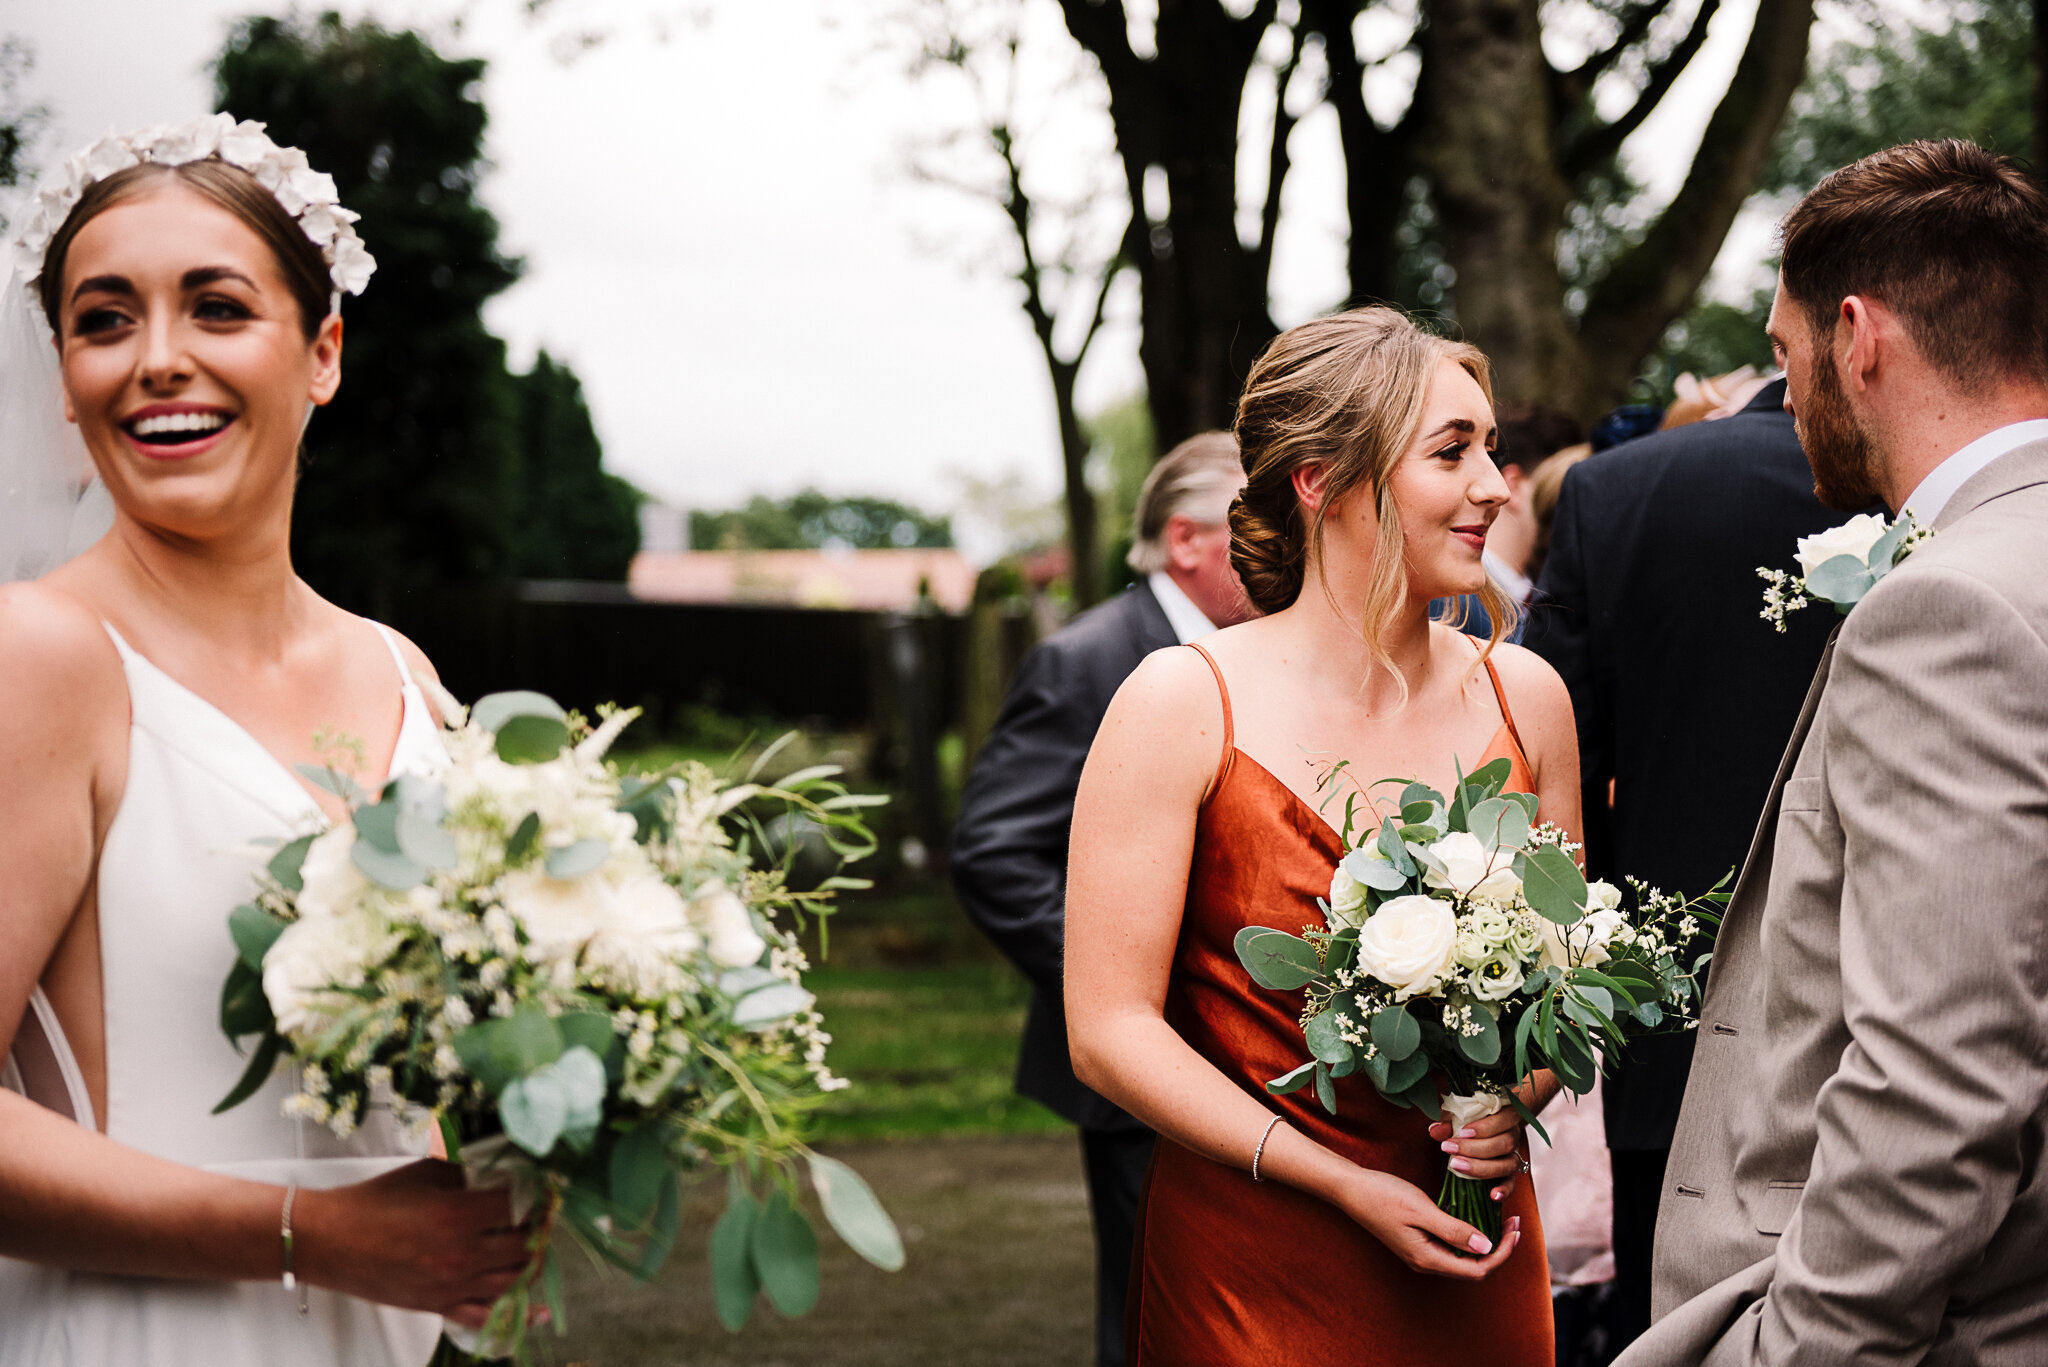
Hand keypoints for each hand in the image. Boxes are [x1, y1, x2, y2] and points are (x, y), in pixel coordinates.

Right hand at [295, 1159, 539, 1324]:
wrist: (330, 1240)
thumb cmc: (373, 1203)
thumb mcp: (426, 1171)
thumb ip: (468, 1167)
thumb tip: (503, 1162)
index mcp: (457, 1214)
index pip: (519, 1205)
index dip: (538, 1193)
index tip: (545, 1186)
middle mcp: (460, 1254)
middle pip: (525, 1245)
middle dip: (540, 1228)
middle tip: (543, 1215)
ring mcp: (451, 1285)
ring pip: (514, 1281)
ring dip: (533, 1262)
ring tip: (536, 1246)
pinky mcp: (439, 1305)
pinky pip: (487, 1317)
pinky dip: (517, 1315)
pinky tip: (539, 1310)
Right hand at [1330, 1166, 1523, 1279]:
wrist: (1351, 1189)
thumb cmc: (1383, 1196)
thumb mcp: (1421, 1210)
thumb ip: (1453, 1230)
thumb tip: (1486, 1247)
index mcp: (1428, 1258)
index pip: (1478, 1269)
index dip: (1502, 1253)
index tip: (1514, 1228)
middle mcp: (1426, 1262)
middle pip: (1474, 1268)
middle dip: (1499, 1248)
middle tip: (1513, 1221)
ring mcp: (1421, 1253)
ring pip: (1464, 1258)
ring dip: (1486, 1242)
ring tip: (1500, 1218)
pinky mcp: (1418, 1242)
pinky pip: (1452, 1247)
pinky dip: (1469, 1235)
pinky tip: (1475, 1217)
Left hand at [1429, 1102, 1527, 1202]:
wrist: (1486, 1126)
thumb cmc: (1471, 1118)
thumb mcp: (1459, 1114)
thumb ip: (1449, 1121)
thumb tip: (1434, 1131)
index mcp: (1506, 1115)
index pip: (1503, 1120)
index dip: (1484, 1128)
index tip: (1461, 1132)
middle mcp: (1513, 1136)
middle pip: (1504, 1144)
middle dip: (1475, 1149)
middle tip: (1449, 1149)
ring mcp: (1513, 1155)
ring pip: (1508, 1164)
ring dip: (1482, 1168)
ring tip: (1457, 1166)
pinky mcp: (1509, 1173)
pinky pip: (1511, 1183)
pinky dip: (1504, 1191)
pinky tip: (1492, 1196)